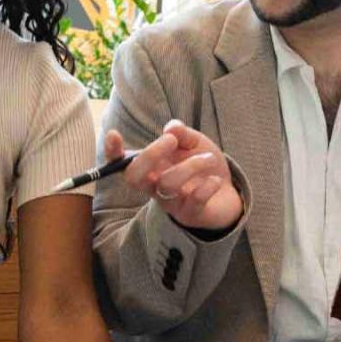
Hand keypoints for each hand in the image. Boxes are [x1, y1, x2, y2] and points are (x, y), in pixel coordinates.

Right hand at [104, 124, 241, 233]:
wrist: (227, 193)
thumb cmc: (203, 165)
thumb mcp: (194, 143)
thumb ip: (182, 133)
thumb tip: (171, 127)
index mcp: (151, 167)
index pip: (123, 163)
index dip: (113, 152)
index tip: (113, 134)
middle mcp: (155, 185)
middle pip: (134, 177)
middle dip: (150, 155)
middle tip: (171, 141)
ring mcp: (170, 202)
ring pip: (167, 184)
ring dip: (191, 165)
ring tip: (209, 158)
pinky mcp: (190, 214)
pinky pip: (193, 201)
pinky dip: (206, 187)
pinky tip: (216, 180)